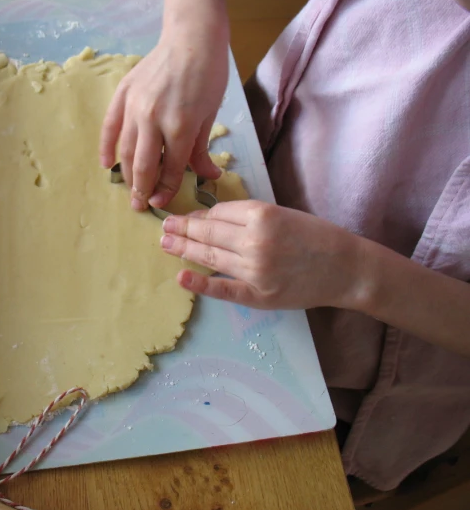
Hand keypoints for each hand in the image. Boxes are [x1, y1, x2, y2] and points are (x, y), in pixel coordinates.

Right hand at [99, 27, 228, 210]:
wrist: (191, 37)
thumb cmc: (208, 75)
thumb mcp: (210, 115)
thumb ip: (201, 149)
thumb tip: (207, 177)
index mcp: (180, 126)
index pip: (170, 168)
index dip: (165, 189)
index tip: (161, 203)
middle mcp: (153, 119)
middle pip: (144, 165)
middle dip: (142, 190)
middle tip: (140, 206)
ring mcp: (135, 107)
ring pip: (126, 150)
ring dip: (127, 174)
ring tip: (130, 190)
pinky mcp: (123, 95)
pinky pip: (109, 127)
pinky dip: (106, 147)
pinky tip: (107, 164)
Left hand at [159, 200, 369, 309]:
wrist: (346, 268)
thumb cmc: (315, 236)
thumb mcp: (282, 213)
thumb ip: (248, 215)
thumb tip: (209, 218)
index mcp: (262, 215)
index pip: (218, 213)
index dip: (198, 215)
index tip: (185, 216)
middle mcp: (255, 241)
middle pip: (208, 233)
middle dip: (182, 229)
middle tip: (163, 226)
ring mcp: (255, 270)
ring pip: (210, 257)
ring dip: (183, 249)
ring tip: (165, 243)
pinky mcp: (258, 295)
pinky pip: (224, 289)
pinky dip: (200, 284)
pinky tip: (181, 276)